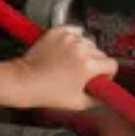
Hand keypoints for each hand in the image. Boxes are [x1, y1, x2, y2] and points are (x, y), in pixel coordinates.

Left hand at [0, 26, 118, 113]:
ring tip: (70, 62)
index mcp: (89, 65)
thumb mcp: (77, 103)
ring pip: (87, 42)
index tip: (100, 77)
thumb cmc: (46, 92)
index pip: (112, 64)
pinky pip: (74, 31)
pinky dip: (72, 38)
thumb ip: (97, 99)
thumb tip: (104, 95)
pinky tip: (65, 49)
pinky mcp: (57, 32)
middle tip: (82, 73)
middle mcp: (81, 48)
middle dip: (94, 63)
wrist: (23, 81)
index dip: (107, 74)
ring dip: (83, 50)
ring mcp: (68, 38)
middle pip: (100, 53)